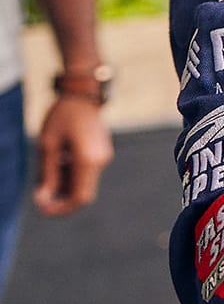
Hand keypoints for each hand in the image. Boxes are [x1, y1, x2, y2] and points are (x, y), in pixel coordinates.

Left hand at [34, 95, 112, 215]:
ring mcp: (103, 157)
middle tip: (41, 196)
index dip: (61, 208)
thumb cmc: (62, 116)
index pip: (79, 198)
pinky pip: (87, 173)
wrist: (83, 94)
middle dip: (62, 200)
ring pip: (85, 184)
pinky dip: (71, 177)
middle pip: (83, 194)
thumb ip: (47, 173)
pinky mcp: (101, 153)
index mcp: (88, 161)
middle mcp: (100, 162)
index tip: (43, 207)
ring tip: (46, 176)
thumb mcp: (48, 144)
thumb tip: (43, 198)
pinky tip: (58, 164)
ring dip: (65, 187)